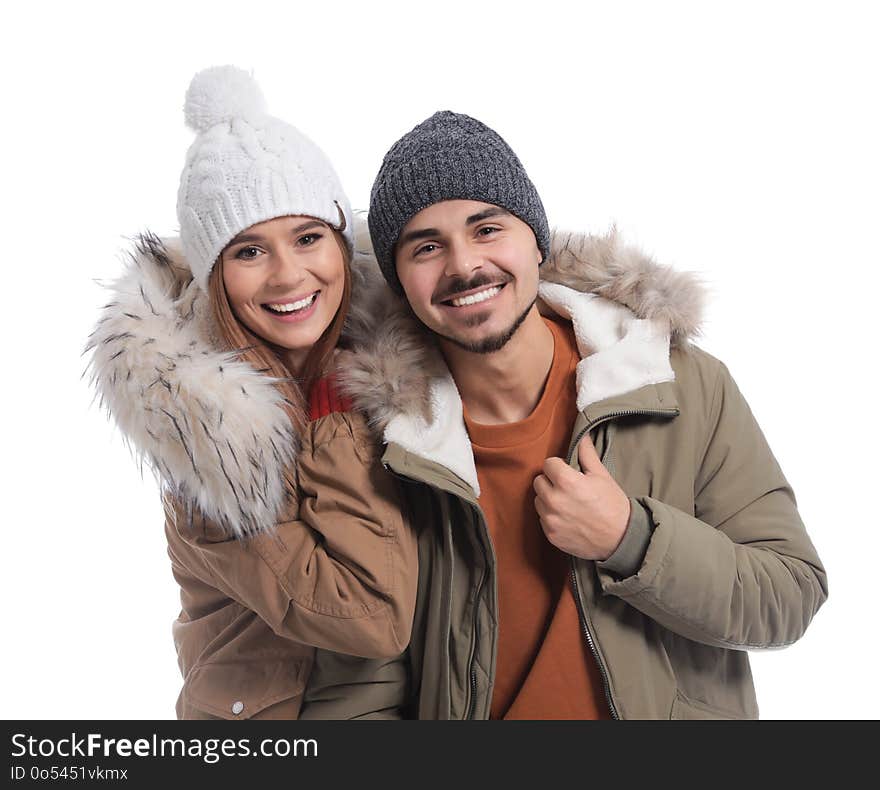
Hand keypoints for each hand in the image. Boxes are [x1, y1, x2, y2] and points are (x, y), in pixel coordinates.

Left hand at [533, 436, 630, 560]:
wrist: (621, 539)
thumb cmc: (613, 505)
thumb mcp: (602, 476)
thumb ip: (587, 454)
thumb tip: (582, 436)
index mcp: (566, 482)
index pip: (548, 464)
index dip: (559, 466)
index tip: (568, 472)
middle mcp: (554, 500)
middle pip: (539, 481)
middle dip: (551, 481)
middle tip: (567, 488)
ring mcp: (551, 519)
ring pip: (539, 500)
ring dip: (549, 499)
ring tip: (568, 503)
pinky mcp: (550, 535)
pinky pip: (542, 519)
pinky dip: (552, 516)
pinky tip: (568, 517)